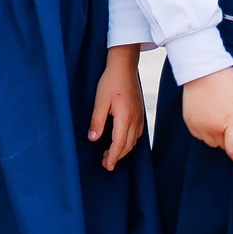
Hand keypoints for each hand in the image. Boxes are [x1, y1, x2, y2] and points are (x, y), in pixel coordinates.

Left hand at [87, 45, 146, 170]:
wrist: (124, 68)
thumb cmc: (110, 82)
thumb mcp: (100, 101)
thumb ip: (97, 121)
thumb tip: (93, 138)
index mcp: (125, 117)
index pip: (120, 143)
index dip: (113, 156)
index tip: (107, 166)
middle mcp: (135, 119)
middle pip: (128, 145)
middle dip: (117, 156)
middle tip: (106, 164)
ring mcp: (139, 116)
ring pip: (133, 140)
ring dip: (123, 150)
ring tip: (110, 155)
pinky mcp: (140, 113)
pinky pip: (136, 133)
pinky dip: (128, 141)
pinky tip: (120, 141)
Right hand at [180, 66, 232, 163]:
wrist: (201, 69)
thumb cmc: (228, 81)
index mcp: (229, 121)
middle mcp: (212, 127)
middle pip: (223, 146)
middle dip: (230, 140)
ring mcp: (198, 125)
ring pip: (210, 142)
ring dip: (218, 137)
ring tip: (221, 120)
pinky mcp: (189, 121)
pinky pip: (199, 135)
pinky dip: (205, 132)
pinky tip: (209, 118)